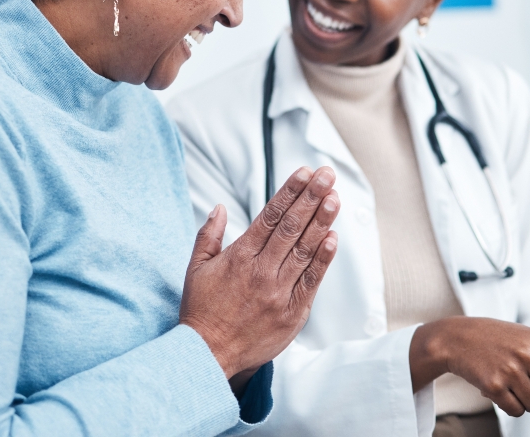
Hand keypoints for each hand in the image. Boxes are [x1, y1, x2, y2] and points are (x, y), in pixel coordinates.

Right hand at [179, 166, 339, 383]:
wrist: (208, 356)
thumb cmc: (201, 311)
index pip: (270, 216)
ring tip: (334, 198)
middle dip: (311, 198)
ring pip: (304, 251)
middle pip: (291, 228)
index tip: (305, 173)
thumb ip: (208, 236)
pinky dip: (323, 259)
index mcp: (239, 257)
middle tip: (327, 175)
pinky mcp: (291, 313)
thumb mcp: (195, 269)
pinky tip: (333, 238)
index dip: (290, 192)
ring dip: (322, 222)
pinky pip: (311, 281)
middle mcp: (261, 271)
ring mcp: (278, 292)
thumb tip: (220, 207)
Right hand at [410, 318, 529, 416]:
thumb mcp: (526, 339)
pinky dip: (512, 406)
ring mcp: (512, 369)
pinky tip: (499, 388)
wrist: (455, 337)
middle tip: (529, 380)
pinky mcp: (495, 385)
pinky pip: (518, 410)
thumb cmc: (496, 339)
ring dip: (528, 401)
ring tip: (510, 380)